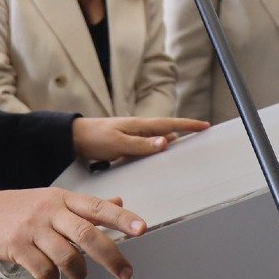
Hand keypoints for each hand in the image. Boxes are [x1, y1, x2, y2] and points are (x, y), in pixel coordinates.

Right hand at [0, 189, 143, 278]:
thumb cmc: (26, 207)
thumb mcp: (56, 200)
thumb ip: (87, 206)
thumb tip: (119, 203)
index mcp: (63, 198)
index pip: (98, 207)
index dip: (121, 218)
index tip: (141, 229)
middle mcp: (50, 211)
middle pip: (86, 233)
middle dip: (110, 256)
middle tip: (125, 272)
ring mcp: (33, 229)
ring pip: (66, 256)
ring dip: (78, 271)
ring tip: (79, 275)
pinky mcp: (18, 247)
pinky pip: (43, 270)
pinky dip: (52, 278)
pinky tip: (52, 275)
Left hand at [72, 116, 209, 161]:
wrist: (74, 138)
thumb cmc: (95, 139)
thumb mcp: (119, 144)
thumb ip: (142, 144)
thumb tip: (167, 142)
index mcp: (139, 125)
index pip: (169, 124)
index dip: (188, 125)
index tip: (205, 125)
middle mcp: (138, 128)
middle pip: (167, 129)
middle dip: (184, 131)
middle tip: (201, 134)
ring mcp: (132, 134)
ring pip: (157, 137)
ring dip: (170, 140)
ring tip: (185, 147)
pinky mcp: (125, 142)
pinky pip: (147, 145)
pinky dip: (156, 148)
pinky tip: (157, 155)